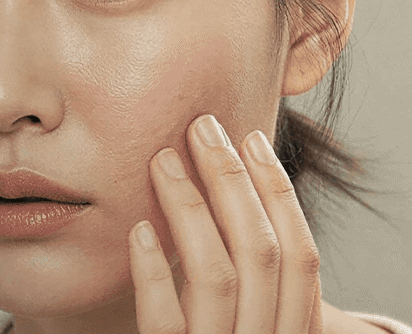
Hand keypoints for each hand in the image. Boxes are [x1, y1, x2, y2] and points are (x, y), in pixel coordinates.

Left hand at [128, 114, 323, 333]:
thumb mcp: (248, 317)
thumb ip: (252, 276)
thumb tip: (237, 187)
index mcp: (290, 327)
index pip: (301, 255)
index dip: (279, 192)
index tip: (251, 138)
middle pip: (261, 253)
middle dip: (232, 181)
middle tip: (201, 127)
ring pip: (216, 276)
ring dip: (189, 208)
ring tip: (161, 160)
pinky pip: (164, 319)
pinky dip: (153, 271)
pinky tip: (139, 229)